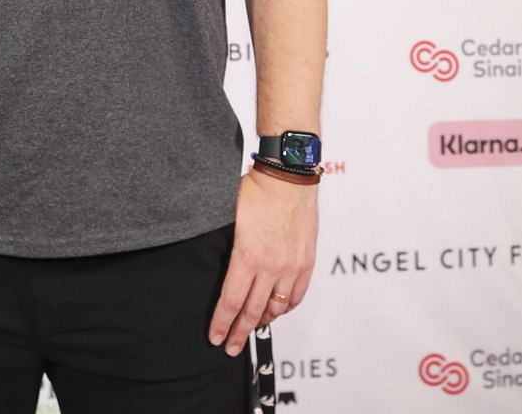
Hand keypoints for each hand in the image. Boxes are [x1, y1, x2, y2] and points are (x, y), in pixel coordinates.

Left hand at [209, 169, 317, 354]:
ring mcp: (292, 267)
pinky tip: (276, 311)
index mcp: (248, 256)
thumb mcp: (229, 217)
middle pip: (252, 312)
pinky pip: (296, 296)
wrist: (289, 176)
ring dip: (262, 321)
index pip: (231, 301)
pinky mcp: (307, 262)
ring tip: (251, 328)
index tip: (215, 337)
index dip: (222, 323)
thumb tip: (214, 263)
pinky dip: (285, 308)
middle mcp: (272, 267)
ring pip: (276, 308)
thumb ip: (226, 246)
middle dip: (239, 332)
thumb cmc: (256, 190)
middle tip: (230, 346)